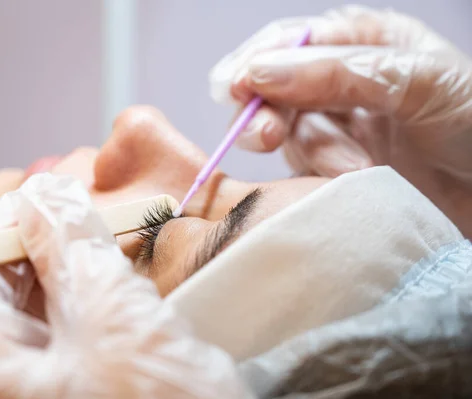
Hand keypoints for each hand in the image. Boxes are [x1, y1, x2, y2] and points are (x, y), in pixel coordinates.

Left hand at [0, 173, 249, 398]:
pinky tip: (121, 300)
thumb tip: (45, 192)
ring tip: (114, 254)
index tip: (52, 191)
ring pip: (36, 320)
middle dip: (45, 249)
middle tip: (92, 219)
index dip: (8, 223)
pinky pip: (64, 348)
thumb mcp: (114, 320)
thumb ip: (71, 246)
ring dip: (73, 280)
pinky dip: (89, 315)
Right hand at [209, 5, 471, 236]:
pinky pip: (307, 171)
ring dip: (315, 154)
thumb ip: (336, 72)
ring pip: (292, 136)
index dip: (256, 62)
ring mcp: (340, 129)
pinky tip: (355, 182)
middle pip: (276, 90)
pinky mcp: (337, 171)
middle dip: (268, 112)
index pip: (289, 42)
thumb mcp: (417, 81)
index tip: (234, 88)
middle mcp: (343, 82)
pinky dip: (322, 178)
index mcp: (363, 42)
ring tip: (353, 170)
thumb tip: (258, 71)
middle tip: (267, 137)